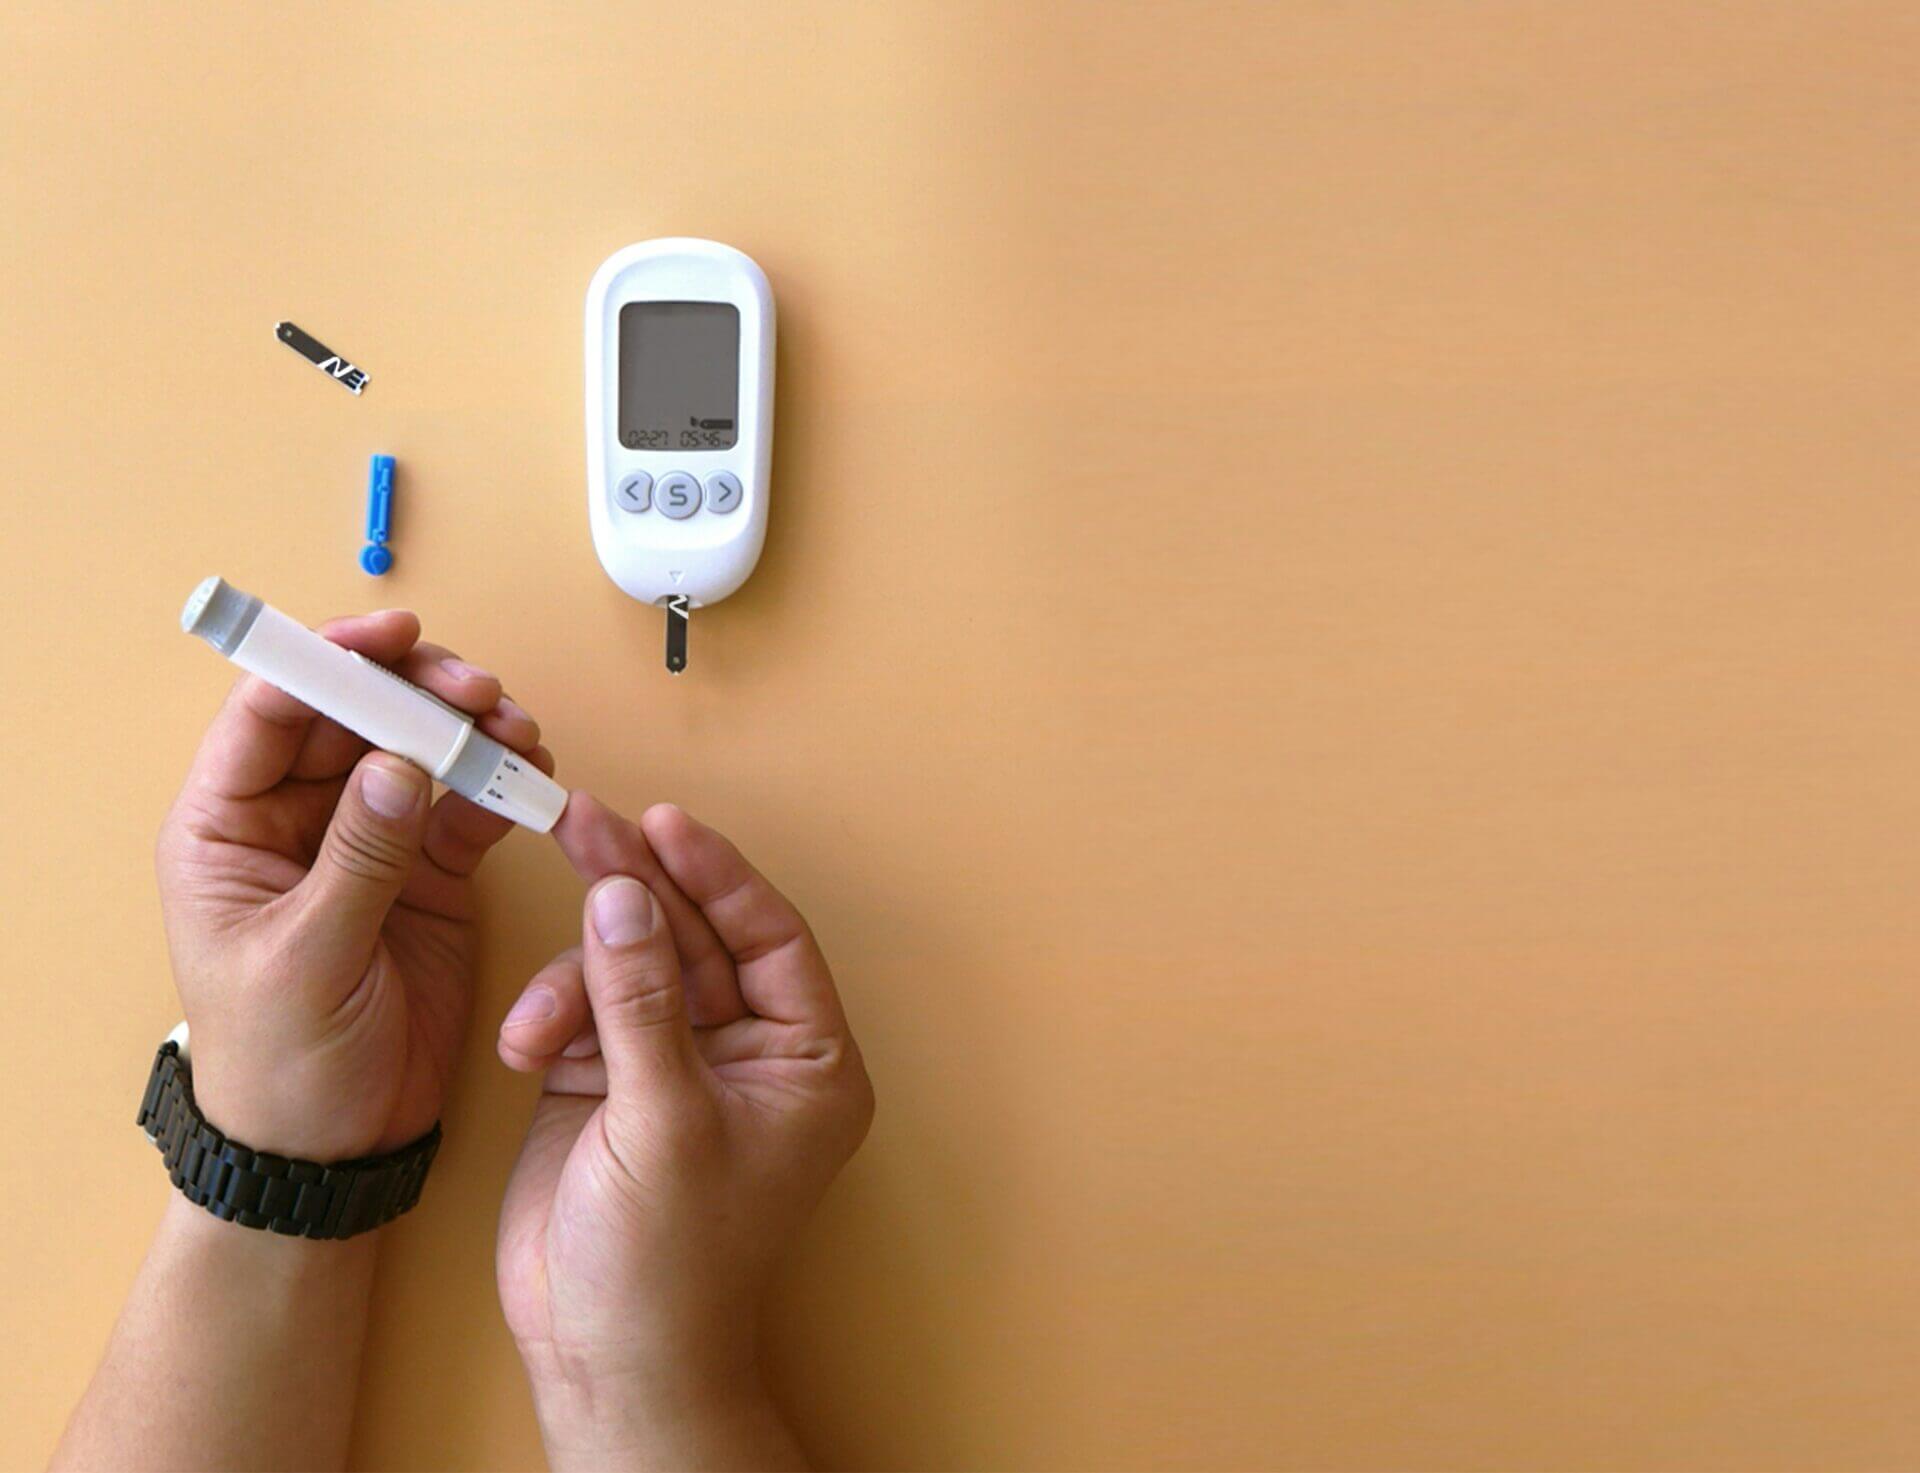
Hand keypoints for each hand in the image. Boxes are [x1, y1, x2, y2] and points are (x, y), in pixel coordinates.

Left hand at [156, 610, 551, 1160]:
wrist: (334, 1149)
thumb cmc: (282, 1065)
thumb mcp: (308, 960)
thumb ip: (356, 859)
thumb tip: (400, 766)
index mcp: (228, 831)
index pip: (268, 715)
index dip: (325, 663)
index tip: (390, 638)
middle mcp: (296, 821)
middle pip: (354, 715)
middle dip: (418, 691)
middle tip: (478, 693)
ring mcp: (368, 841)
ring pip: (418, 749)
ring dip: (470, 730)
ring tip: (518, 734)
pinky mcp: (429, 872)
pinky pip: (467, 803)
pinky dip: (502, 783)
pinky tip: (531, 776)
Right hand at [495, 797, 874, 1468]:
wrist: (604, 1353)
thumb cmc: (670, 1263)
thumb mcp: (663, 1119)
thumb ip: (643, 999)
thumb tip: (626, 893)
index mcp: (805, 1061)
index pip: (771, 936)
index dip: (718, 874)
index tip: (663, 824)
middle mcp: (749, 1051)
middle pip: (697, 935)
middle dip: (638, 888)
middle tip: (583, 823)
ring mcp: (677, 1061)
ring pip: (631, 964)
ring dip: (579, 974)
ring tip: (540, 1022)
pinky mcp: (612, 1076)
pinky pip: (585, 1007)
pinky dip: (552, 1016)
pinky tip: (528, 1047)